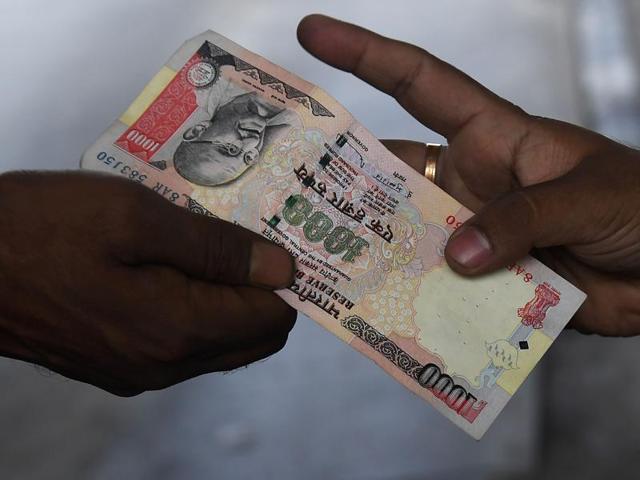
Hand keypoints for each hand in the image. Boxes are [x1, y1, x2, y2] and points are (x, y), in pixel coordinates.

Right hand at [0, 171, 295, 394]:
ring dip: (230, 297)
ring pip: (219, 341)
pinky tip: (177, 264)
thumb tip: (281, 269)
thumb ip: (216, 247)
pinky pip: (183, 343)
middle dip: (265, 289)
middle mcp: (166, 364)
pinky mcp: (116, 364)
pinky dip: (196, 308)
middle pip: (253, 337)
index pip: (272, 317)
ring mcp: (139, 371)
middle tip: (255, 235)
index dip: (286, 277)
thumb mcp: (135, 216)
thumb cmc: (40, 226)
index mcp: (178, 330)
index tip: (283, 235)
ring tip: (216, 242)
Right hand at [298, 14, 639, 335]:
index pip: (419, 83)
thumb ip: (521, 222)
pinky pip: (434, 287)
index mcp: (492, 136)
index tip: (313, 33)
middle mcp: (468, 181)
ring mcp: (470, 232)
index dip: (365, 54)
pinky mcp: (481, 281)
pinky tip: (375, 309)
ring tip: (318, 255)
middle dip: (339, 172)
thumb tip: (455, 258)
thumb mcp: (586, 196)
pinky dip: (408, 297)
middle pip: (389, 169)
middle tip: (284, 184)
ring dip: (369, 245)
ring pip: (404, 233)